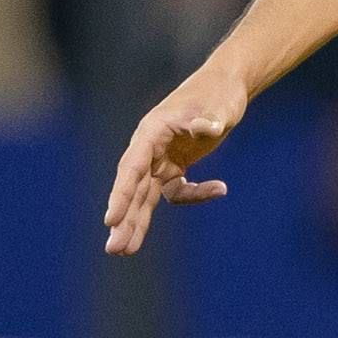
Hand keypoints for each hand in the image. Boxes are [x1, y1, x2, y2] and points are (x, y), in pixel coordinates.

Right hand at [102, 66, 248, 254]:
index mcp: (151, 132)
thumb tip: (208, 128)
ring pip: (145, 196)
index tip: (111, 220)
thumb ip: (210, 119)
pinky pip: (176, 190)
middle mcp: (150, 148)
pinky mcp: (175, 165)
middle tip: (114, 250)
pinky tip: (220, 188)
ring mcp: (161, 158)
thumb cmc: (218, 94)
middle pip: (133, 188)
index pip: (131, 168)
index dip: (121, 195)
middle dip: (124, 219)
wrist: (226, 86)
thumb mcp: (218, 107)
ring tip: (127, 251)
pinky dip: (194, 194)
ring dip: (139, 222)